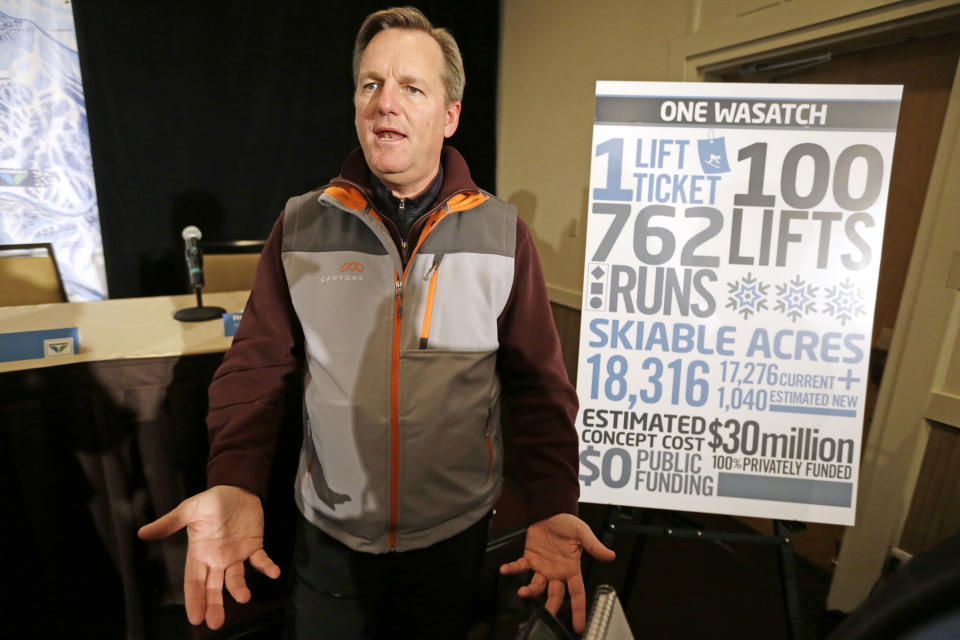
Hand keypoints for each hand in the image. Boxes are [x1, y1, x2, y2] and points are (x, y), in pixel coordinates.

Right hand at [137, 485, 280, 629]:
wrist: (237, 488)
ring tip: (243, 597)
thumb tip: (142, 533)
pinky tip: (273, 573)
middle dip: (214, 605)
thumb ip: (170, 523)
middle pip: (214, 587)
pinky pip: (260, 560)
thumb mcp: (189, 509)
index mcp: (200, 553)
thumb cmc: (212, 500)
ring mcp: (236, 555)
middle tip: (215, 623)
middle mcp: (217, 559)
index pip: (194, 581)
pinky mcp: (254, 547)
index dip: (194, 599)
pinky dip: (267, 567)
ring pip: (236, 578)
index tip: (196, 618)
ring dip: (239, 588)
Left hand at [500, 513, 614, 632]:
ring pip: (536, 586)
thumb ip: (594, 546)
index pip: (577, 593)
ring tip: (523, 591)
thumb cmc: (567, 522)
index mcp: (571, 569)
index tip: (579, 626)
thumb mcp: (582, 532)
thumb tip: (610, 556)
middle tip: (546, 616)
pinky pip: (520, 566)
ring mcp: (542, 567)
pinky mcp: (530, 558)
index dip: (578, 610)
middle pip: (555, 596)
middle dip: (551, 608)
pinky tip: (505, 569)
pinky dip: (512, 569)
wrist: (551, 511)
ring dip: (529, 590)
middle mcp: (557, 572)